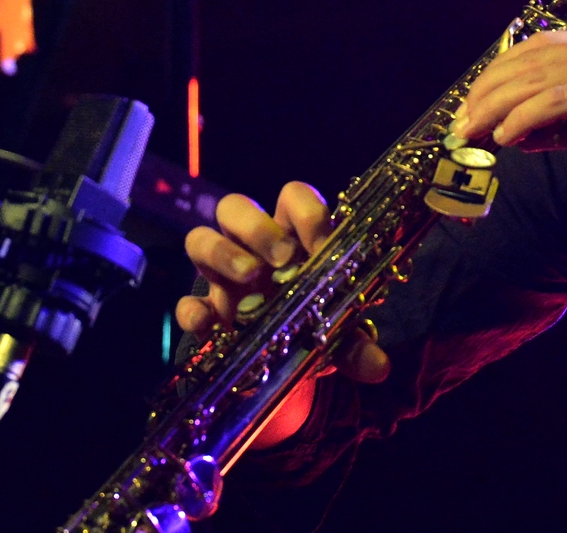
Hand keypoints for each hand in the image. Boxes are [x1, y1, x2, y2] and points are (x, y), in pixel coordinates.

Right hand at [178, 181, 389, 446]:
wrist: (286, 365)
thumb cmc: (317, 326)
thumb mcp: (340, 337)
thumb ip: (356, 346)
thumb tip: (379, 367)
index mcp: (292, 237)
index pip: (292, 198)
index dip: (306, 211)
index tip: (322, 242)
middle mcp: (252, 248)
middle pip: (235, 206)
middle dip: (255, 227)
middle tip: (279, 258)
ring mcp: (222, 277)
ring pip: (199, 239)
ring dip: (222, 254)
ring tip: (249, 279)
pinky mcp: (206, 311)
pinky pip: (186, 303)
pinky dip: (194, 312)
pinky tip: (212, 327)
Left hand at [455, 30, 566, 196]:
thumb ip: (558, 126)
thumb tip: (513, 133)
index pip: (537, 49)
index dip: (498, 73)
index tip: (471, 103)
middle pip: (530, 60)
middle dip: (487, 92)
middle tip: (461, 122)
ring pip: (537, 78)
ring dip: (497, 107)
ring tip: (474, 132)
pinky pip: (558, 100)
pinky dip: (526, 118)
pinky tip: (507, 138)